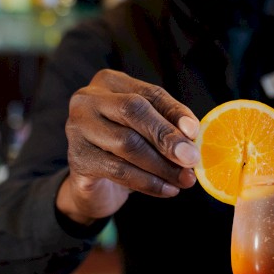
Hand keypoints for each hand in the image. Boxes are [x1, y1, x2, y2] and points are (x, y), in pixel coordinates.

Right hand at [57, 69, 199, 224]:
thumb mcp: (149, 132)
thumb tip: (192, 134)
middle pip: (133, 111)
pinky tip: (168, 190)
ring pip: (127, 143)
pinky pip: (119, 170)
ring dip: (162, 165)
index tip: (196, 133)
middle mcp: (87, 99)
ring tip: (185, 179)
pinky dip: (149, 182)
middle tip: (192, 159)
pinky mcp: (78, 160)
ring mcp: (77, 128)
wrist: (95, 187)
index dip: (175, 113)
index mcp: (110, 83)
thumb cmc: (127, 151)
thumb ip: (169, 126)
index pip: (150, 93)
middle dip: (167, 137)